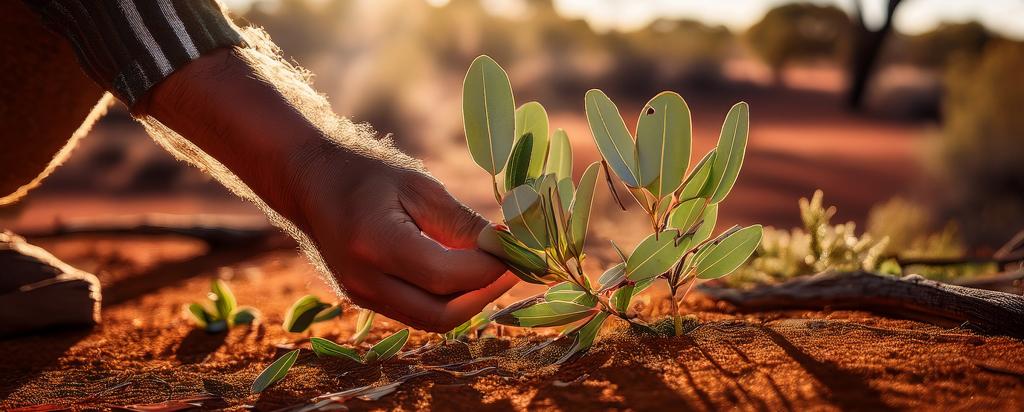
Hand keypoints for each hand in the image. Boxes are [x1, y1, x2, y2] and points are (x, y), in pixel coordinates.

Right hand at [294, 148, 516, 331]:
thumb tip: (507, 249)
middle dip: (484, 295)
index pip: (447, 276)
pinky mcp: (363, 299)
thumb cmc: (366, 172)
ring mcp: (360, 295)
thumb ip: (462, 223)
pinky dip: (446, 300)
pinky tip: (465, 275)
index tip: (518, 249)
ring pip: (430, 320)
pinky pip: (415, 313)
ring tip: (493, 270)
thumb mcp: (419, 186)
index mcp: (376, 244)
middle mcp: (364, 280)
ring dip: (469, 302)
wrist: (309, 181)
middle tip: (512, 268)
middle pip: (440, 315)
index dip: (490, 268)